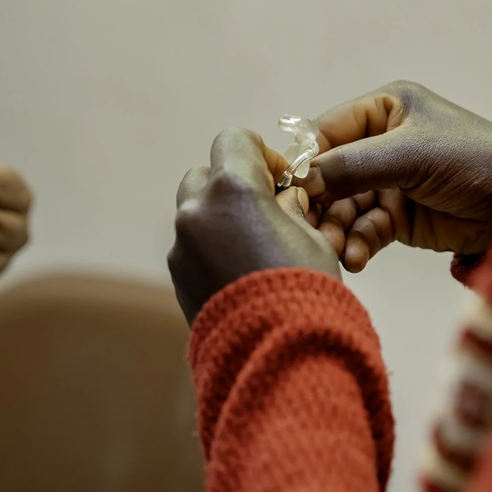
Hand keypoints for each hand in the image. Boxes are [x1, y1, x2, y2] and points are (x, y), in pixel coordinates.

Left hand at [169, 128, 339, 323]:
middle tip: (266, 211)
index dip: (260, 154)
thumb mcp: (313, 235)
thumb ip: (291, 207)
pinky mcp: (177, 275)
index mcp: (233, 188)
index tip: (280, 181)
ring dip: (220, 217)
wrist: (278, 351)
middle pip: (205, 174)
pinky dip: (212, 248)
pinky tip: (241, 273)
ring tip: (254, 247)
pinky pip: (193, 246)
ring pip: (196, 211)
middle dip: (233, 185)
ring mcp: (182, 244)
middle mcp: (198, 210)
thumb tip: (283, 200)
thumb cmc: (304, 287)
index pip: (234, 139)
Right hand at [298, 81, 491, 271]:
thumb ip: (354, 165)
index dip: (305, 161)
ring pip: (343, 206)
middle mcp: (382, 142)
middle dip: (318, 204)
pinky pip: (363, 229)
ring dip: (335, 230)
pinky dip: (357, 244)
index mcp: (386, 109)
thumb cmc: (475, 162)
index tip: (288, 192)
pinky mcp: (398, 216)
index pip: (326, 132)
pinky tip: (356, 260)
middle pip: (329, 174)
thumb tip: (300, 178)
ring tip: (335, 252)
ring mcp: (389, 181)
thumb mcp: (412, 155)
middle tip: (308, 231)